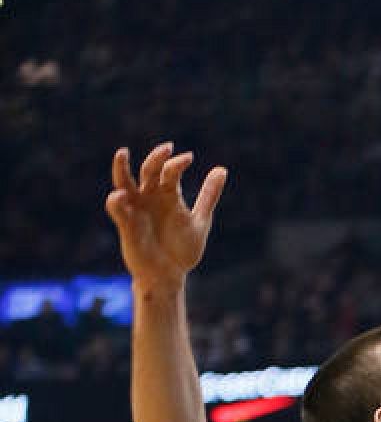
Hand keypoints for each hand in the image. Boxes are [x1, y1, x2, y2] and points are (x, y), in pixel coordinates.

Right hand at [104, 143, 228, 289]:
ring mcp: (136, 210)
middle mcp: (150, 198)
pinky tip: (120, 195)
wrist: (171, 274)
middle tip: (168, 147)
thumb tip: (222, 169)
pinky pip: (118, 211)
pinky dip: (117, 202)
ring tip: (122, 153)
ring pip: (124, 183)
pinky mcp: (127, 226)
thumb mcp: (200, 220)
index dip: (177, 163)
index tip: (188, 157)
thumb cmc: (183, 248)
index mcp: (167, 195)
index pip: (169, 171)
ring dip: (121, 169)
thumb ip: (208, 195)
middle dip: (156, 158)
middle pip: (148, 171)